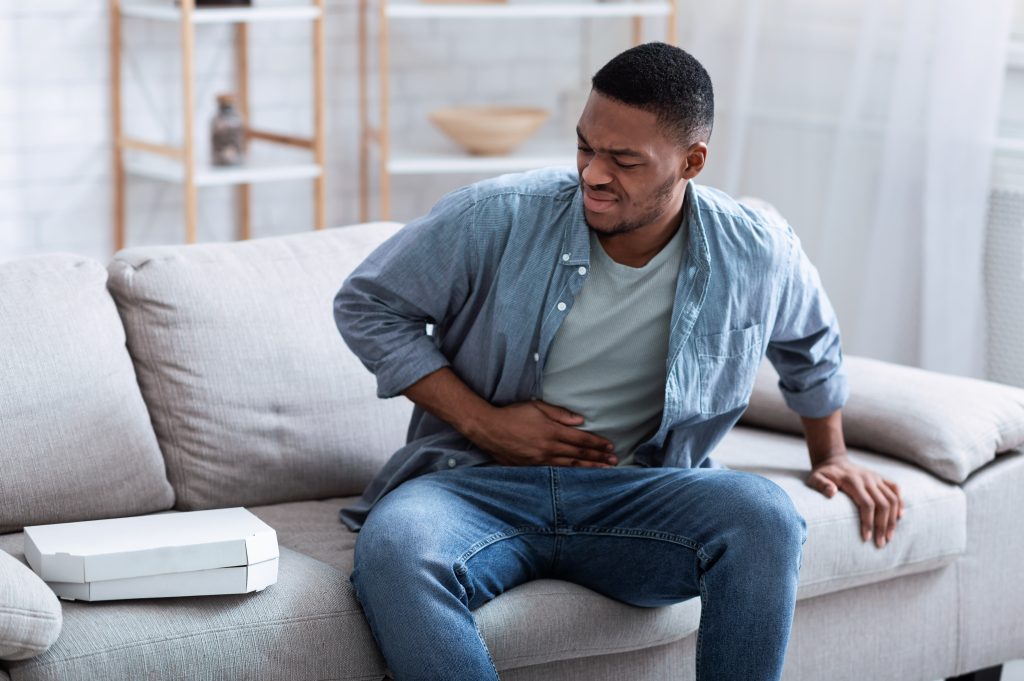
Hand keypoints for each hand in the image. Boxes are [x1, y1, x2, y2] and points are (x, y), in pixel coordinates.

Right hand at [467, 400, 617, 467]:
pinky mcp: (531, 467)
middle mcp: (548, 447)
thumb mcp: (537, 407)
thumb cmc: (513, 414)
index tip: (610, 446)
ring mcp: (540, 460)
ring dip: (589, 467)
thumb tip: (580, 421)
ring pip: (570, 466)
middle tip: (614, 461)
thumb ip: (560, 414)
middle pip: (579, 454)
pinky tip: (579, 476)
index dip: (597, 443)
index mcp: (551, 431)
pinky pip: (555, 472)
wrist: (488, 429)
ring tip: (603, 470)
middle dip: (598, 458)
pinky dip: (570, 474)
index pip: (581, 439)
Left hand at [806, 454, 904, 548]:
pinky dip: (900, 503)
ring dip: (893, 519)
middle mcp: (868, 478)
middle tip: (880, 544)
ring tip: (889, 536)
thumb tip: (831, 492)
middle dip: (883, 526)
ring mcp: (876, 478)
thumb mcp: (815, 478)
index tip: (866, 538)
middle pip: (883, 504)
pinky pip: (896, 489)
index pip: (867, 504)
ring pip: (892, 499)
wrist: (833, 460)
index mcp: (853, 481)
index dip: (868, 522)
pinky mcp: (880, 478)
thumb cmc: (823, 474)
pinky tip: (899, 517)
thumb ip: (821, 485)